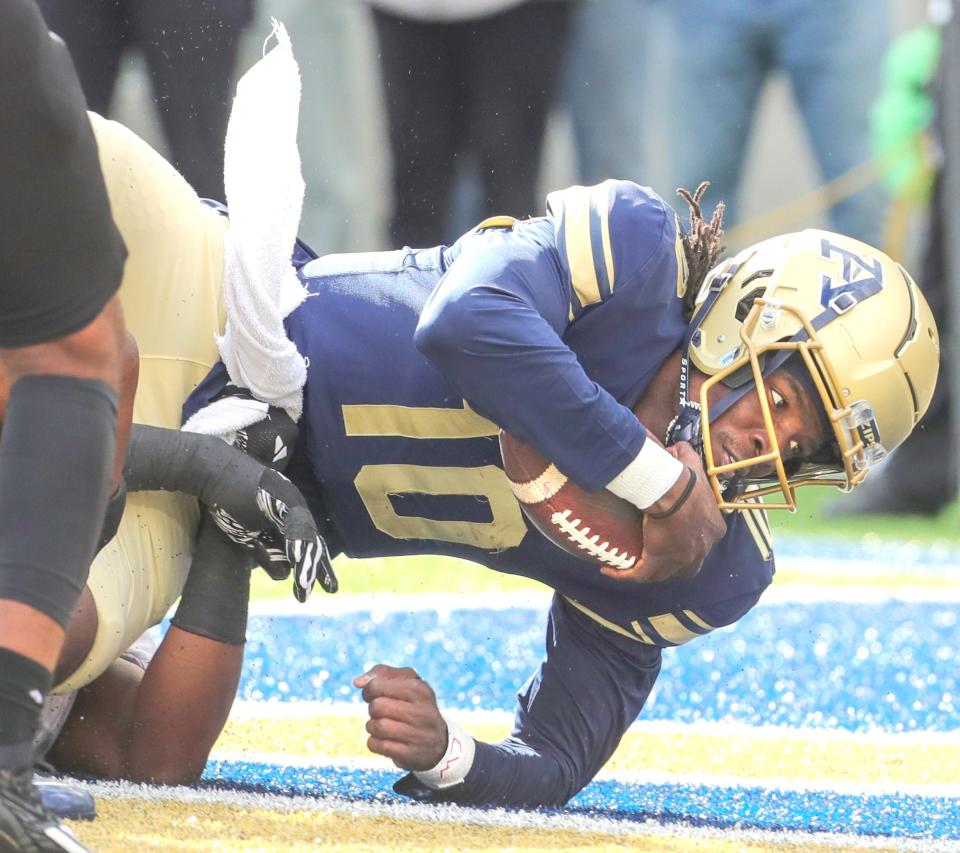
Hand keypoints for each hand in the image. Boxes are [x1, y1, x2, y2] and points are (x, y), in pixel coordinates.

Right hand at [210, 467, 337, 600]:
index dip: (318, 566)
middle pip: (312, 540)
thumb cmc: (231, 502)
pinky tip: (297, 558)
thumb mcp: (249, 537)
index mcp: (291, 518)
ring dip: (306, 558)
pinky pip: (291, 520)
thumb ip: (267, 554)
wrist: (215, 473)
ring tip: (307, 582)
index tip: (328, 587)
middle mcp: (296, 508)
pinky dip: (295, 539)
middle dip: (318, 566)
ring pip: (304, 532)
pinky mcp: (279, 495)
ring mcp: (289, 499)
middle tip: (331, 588)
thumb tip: (285, 576)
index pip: (308, 545)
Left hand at [353, 664, 446, 770]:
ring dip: (372, 726)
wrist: (438, 742)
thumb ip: (382, 673)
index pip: (377, 686)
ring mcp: (418, 735)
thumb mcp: (407, 683)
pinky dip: (374, 743)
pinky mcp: (410, 754)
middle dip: (373, 709)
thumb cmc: (415, 706)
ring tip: (381, 726)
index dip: (369, 690)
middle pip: (376, 707)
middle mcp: (422, 712)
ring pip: (377, 727)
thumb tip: (357, 682)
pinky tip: (384, 740)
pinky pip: (378, 746)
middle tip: (381, 712)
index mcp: (420, 689)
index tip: (376, 695)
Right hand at [601, 441, 725, 582]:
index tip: (674, 532)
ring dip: (650, 573)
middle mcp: (701, 549)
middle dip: (675, 563)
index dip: (690, 539)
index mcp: (712, 528)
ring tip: (633, 567)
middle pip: (689, 564)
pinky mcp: (658, 562)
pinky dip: (624, 575)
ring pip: (665, 574)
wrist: (672, 492)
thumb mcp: (689, 461)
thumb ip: (685, 454)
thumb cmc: (683, 477)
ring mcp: (680, 560)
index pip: (704, 540)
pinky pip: (639, 575)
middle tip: (657, 554)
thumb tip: (675, 448)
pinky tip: (609, 570)